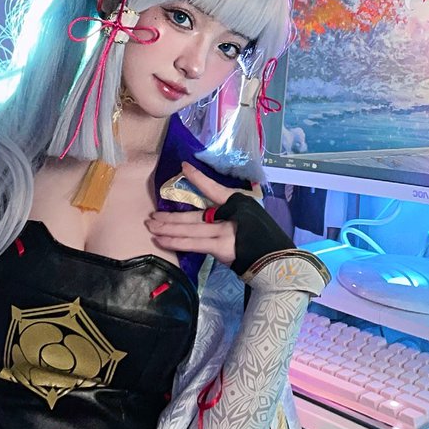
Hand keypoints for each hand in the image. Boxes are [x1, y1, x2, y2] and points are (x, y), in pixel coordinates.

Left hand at [148, 162, 294, 274]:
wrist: (277, 261)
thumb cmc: (264, 241)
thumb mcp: (251, 220)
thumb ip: (231, 218)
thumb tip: (212, 220)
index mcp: (238, 203)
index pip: (214, 188)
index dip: (198, 178)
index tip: (184, 167)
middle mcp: (230, 214)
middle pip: (193, 215)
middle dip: (170, 216)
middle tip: (151, 216)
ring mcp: (224, 230)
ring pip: (189, 229)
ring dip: (167, 228)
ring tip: (150, 227)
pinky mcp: (220, 246)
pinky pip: (193, 244)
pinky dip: (175, 242)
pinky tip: (161, 240)